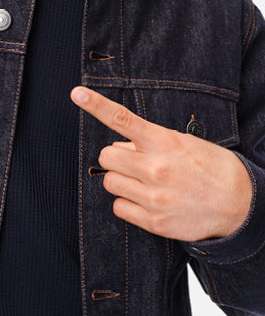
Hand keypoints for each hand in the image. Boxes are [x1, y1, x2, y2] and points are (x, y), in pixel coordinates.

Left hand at [70, 86, 252, 242]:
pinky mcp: (154, 222)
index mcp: (162, 142)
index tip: (77, 94)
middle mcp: (155, 168)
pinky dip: (128, 204)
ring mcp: (153, 196)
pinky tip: (148, 200)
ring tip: (145, 182)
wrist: (240, 204)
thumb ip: (148, 143)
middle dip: (116, 158)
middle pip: (105, 156)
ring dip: (122, 180)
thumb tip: (119, 147)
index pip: (122, 119)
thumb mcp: (182, 143)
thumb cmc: (209, 167)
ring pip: (110, 182)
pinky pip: (119, 207)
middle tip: (135, 162)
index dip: (96, 105)